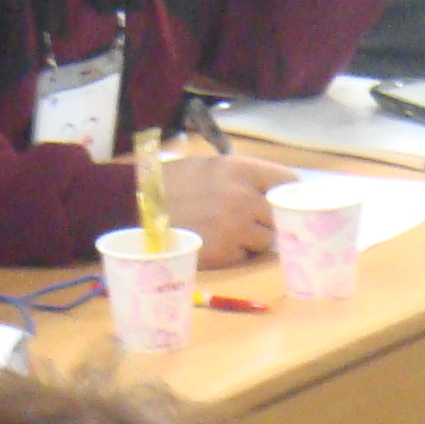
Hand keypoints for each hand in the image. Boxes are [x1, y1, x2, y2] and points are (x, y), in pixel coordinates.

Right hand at [162, 148, 287, 267]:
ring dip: (254, 239)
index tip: (280, 200)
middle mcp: (244, 199)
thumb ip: (245, 177)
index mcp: (242, 170)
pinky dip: (235, 253)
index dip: (285, 193)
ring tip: (228, 231)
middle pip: (280, 215)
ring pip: (266, 240)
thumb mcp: (212, 167)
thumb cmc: (173, 183)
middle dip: (269, 219)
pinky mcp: (225, 253)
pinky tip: (215, 242)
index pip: (288, 182)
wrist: (136, 207)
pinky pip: (245, 256)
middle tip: (251, 220)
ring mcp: (236, 228)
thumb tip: (274, 191)